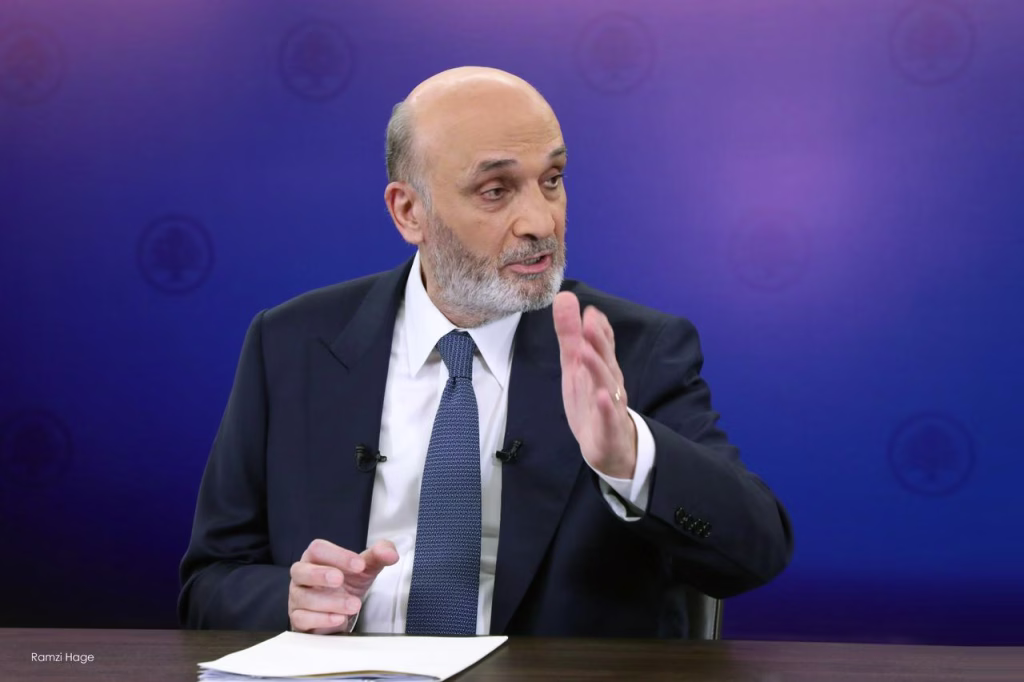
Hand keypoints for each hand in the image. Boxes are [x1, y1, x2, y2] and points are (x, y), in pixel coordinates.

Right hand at [288, 539, 398, 633]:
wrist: (341, 610)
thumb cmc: (348, 583)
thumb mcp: (366, 568)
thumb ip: (379, 555)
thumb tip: (390, 553)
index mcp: (316, 557)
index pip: (318, 549)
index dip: (338, 555)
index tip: (359, 565)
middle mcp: (302, 575)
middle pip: (300, 570)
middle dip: (321, 575)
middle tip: (340, 580)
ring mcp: (297, 597)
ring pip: (303, 597)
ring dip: (330, 602)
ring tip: (353, 605)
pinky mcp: (298, 619)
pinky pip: (302, 619)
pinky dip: (321, 620)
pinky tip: (339, 619)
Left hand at [552, 291, 636, 478]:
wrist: (610, 445)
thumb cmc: (592, 399)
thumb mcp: (575, 366)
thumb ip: (570, 334)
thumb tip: (565, 296)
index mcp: (601, 366)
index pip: (603, 344)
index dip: (598, 328)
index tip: (590, 312)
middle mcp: (609, 382)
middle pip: (605, 360)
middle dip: (598, 342)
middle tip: (589, 323)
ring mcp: (610, 404)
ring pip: (606, 385)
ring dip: (598, 369)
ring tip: (586, 353)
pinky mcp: (608, 427)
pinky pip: (608, 416)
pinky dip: (605, 407)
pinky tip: (600, 397)